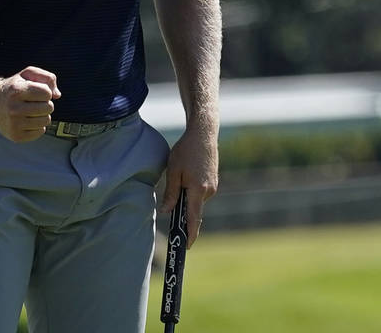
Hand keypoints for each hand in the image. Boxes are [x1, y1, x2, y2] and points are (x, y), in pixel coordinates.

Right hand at [0, 66, 60, 141]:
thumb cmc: (14, 88)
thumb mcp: (27, 74)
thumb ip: (47, 78)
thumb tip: (57, 95)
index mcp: (16, 91)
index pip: (46, 93)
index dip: (45, 92)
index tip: (36, 92)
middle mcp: (14, 108)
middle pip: (49, 108)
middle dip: (45, 103)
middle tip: (34, 102)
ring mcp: (14, 124)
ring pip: (46, 120)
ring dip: (42, 115)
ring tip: (31, 111)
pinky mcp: (16, 136)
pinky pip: (40, 132)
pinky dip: (37, 126)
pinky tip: (27, 120)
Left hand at [160, 124, 218, 247]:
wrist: (203, 134)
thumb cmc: (186, 150)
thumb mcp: (173, 171)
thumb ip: (171, 193)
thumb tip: (166, 211)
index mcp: (198, 189)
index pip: (194, 218)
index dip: (190, 233)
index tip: (187, 246)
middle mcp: (209, 190)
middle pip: (194, 209)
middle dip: (183, 211)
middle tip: (171, 204)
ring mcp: (213, 186)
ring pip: (196, 200)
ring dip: (187, 197)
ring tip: (180, 176)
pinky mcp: (214, 181)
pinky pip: (201, 192)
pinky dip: (193, 190)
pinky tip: (187, 174)